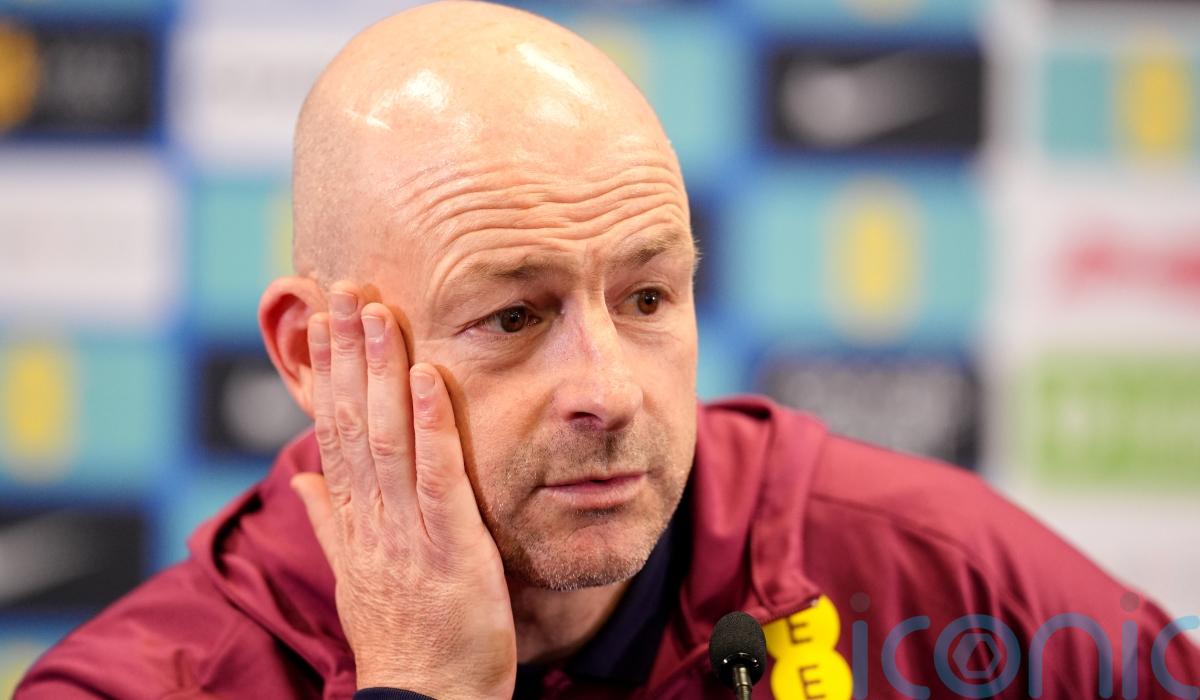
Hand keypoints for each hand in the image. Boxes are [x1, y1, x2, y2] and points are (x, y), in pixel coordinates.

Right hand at [291, 282, 516, 699]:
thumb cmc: (403, 638)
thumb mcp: (356, 576)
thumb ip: (330, 522)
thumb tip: (303, 476)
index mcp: (351, 522)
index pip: (331, 432)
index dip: (325, 374)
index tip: (318, 321)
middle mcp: (369, 518)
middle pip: (350, 422)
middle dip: (345, 353)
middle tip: (341, 288)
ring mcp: (406, 530)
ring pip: (386, 437)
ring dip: (381, 370)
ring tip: (377, 311)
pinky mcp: (448, 545)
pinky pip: (436, 475)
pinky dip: (433, 423)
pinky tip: (431, 374)